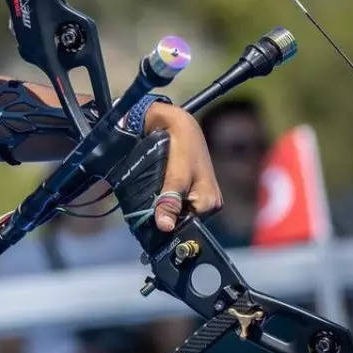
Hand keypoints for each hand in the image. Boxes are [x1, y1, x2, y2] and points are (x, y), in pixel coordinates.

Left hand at [144, 102, 221, 231]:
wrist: (181, 126)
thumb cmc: (183, 147)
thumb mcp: (176, 176)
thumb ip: (170, 201)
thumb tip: (165, 227)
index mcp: (210, 203)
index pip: (186, 227)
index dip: (167, 225)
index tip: (147, 224)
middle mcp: (210, 203)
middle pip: (183, 220)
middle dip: (165, 216)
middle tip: (143, 210)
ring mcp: (202, 196)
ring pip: (179, 210)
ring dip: (164, 207)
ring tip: (147, 201)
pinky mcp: (193, 188)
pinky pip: (178, 200)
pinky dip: (166, 199)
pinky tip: (155, 193)